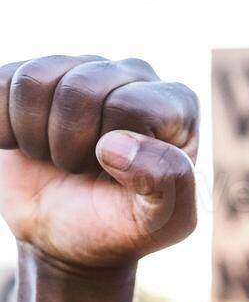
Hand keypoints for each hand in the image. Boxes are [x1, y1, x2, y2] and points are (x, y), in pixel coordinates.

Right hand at [0, 55, 197, 270]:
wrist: (67, 235)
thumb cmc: (122, 225)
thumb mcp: (164, 222)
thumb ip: (168, 184)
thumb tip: (116, 144)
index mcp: (178, 105)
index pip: (129, 106)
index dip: (112, 151)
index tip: (118, 175)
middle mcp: (135, 74)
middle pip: (79, 90)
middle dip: (70, 146)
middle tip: (83, 169)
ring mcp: (81, 67)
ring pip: (34, 81)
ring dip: (36, 137)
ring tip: (57, 156)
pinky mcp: (35, 72)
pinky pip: (1, 83)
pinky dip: (3, 127)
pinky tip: (24, 143)